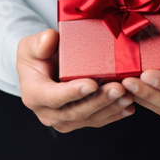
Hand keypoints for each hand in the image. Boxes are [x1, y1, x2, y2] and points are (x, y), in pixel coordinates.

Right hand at [17, 29, 134, 132]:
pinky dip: (114, 114)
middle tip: (118, 88)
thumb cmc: (36, 57)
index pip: (53, 96)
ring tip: (127, 95)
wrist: (41, 69)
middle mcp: (47, 112)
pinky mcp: (77, 121)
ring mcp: (63, 120)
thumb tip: (50, 39)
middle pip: (75, 112)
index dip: (73, 92)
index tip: (92, 84)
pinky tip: (127, 106)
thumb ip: (39, 42)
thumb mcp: (31, 45)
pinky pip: (97, 120)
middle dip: (99, 101)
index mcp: (34, 94)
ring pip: (89, 119)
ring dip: (110, 108)